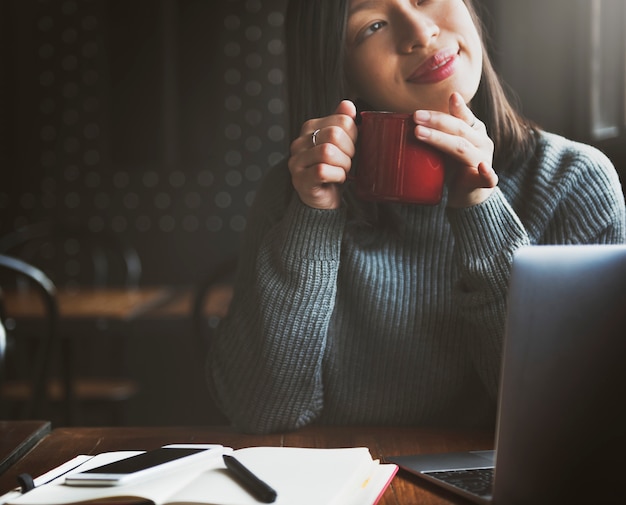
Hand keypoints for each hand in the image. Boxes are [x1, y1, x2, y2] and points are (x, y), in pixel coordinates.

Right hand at [288, 100, 357, 208]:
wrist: (322, 201)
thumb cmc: (333, 171)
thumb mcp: (341, 145)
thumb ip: (343, 123)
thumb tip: (348, 105)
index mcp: (310, 128)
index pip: (342, 120)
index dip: (354, 135)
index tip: (350, 148)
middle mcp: (299, 142)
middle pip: (334, 134)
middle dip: (349, 151)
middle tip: (347, 162)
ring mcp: (297, 161)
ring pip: (327, 152)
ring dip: (343, 164)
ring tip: (342, 171)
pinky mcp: (300, 179)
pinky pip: (322, 170)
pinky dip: (337, 176)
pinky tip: (337, 179)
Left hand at [413, 92, 497, 207]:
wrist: (468, 194)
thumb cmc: (454, 164)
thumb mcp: (445, 143)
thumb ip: (434, 130)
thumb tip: (403, 118)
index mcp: (474, 129)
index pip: (459, 116)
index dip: (441, 112)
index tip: (423, 109)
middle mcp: (481, 141)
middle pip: (458, 129)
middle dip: (436, 122)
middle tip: (415, 117)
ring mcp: (483, 161)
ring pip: (463, 149)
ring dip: (442, 140)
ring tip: (420, 133)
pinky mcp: (483, 182)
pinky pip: (488, 178)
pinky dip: (487, 173)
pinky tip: (482, 167)